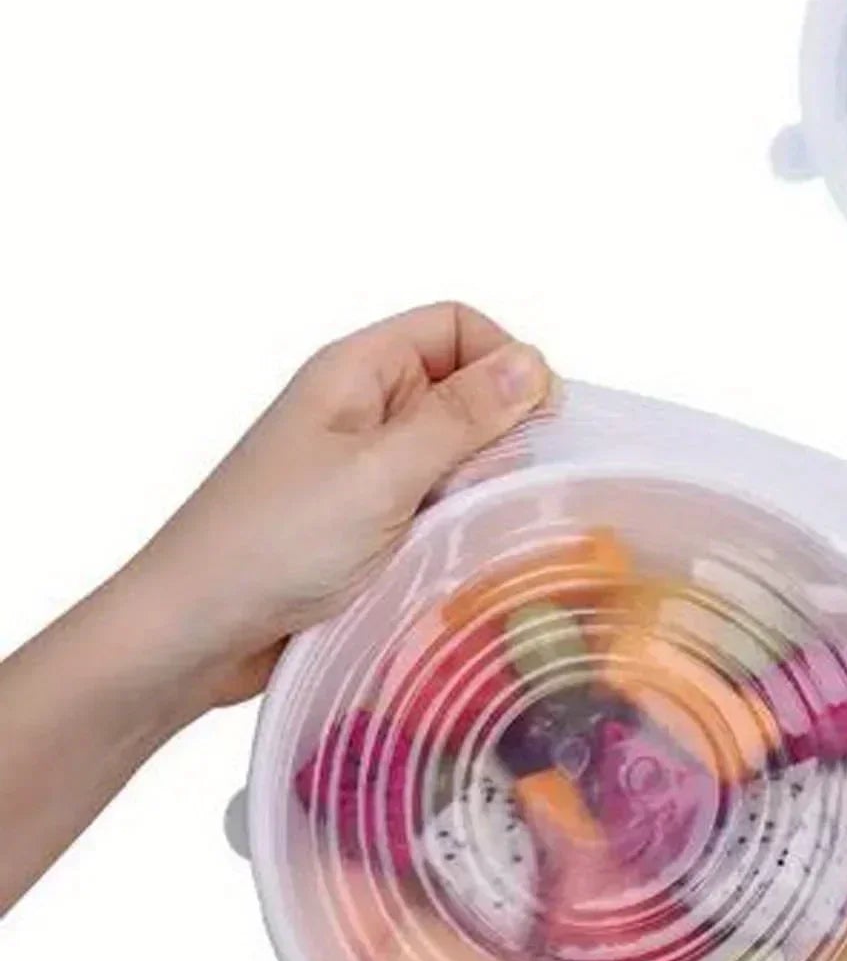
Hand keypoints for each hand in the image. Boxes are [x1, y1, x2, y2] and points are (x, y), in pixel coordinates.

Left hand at [124, 302, 552, 707]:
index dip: (505, 361)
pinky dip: (458, 523)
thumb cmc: (273, 543)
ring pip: (454, 454)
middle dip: (502, 430)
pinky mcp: (366, 523)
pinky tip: (468, 555)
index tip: (541, 423)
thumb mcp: (380, 473)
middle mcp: (362, 409)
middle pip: (462, 390)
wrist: (192, 634)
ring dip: (482, 484)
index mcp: (357, 371)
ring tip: (495, 526)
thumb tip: (533, 365)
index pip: (456, 326)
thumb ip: (460, 418)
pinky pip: (433, 504)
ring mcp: (363, 469)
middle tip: (522, 486)